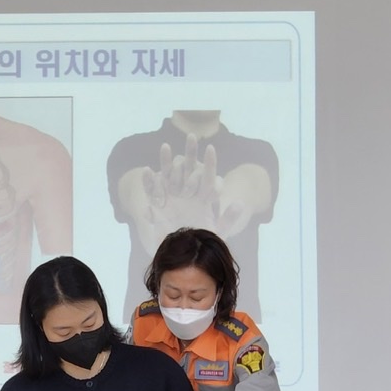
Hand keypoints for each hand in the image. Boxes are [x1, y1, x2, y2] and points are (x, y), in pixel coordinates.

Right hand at [134, 134, 226, 252]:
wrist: (181, 253)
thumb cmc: (200, 241)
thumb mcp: (216, 231)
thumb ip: (227, 218)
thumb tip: (242, 204)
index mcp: (203, 197)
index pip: (208, 176)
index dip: (209, 162)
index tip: (211, 148)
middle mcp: (187, 193)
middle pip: (189, 168)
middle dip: (190, 153)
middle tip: (192, 137)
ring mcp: (172, 196)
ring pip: (169, 174)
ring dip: (167, 160)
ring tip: (166, 147)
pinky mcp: (157, 204)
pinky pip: (152, 190)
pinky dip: (149, 181)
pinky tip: (148, 171)